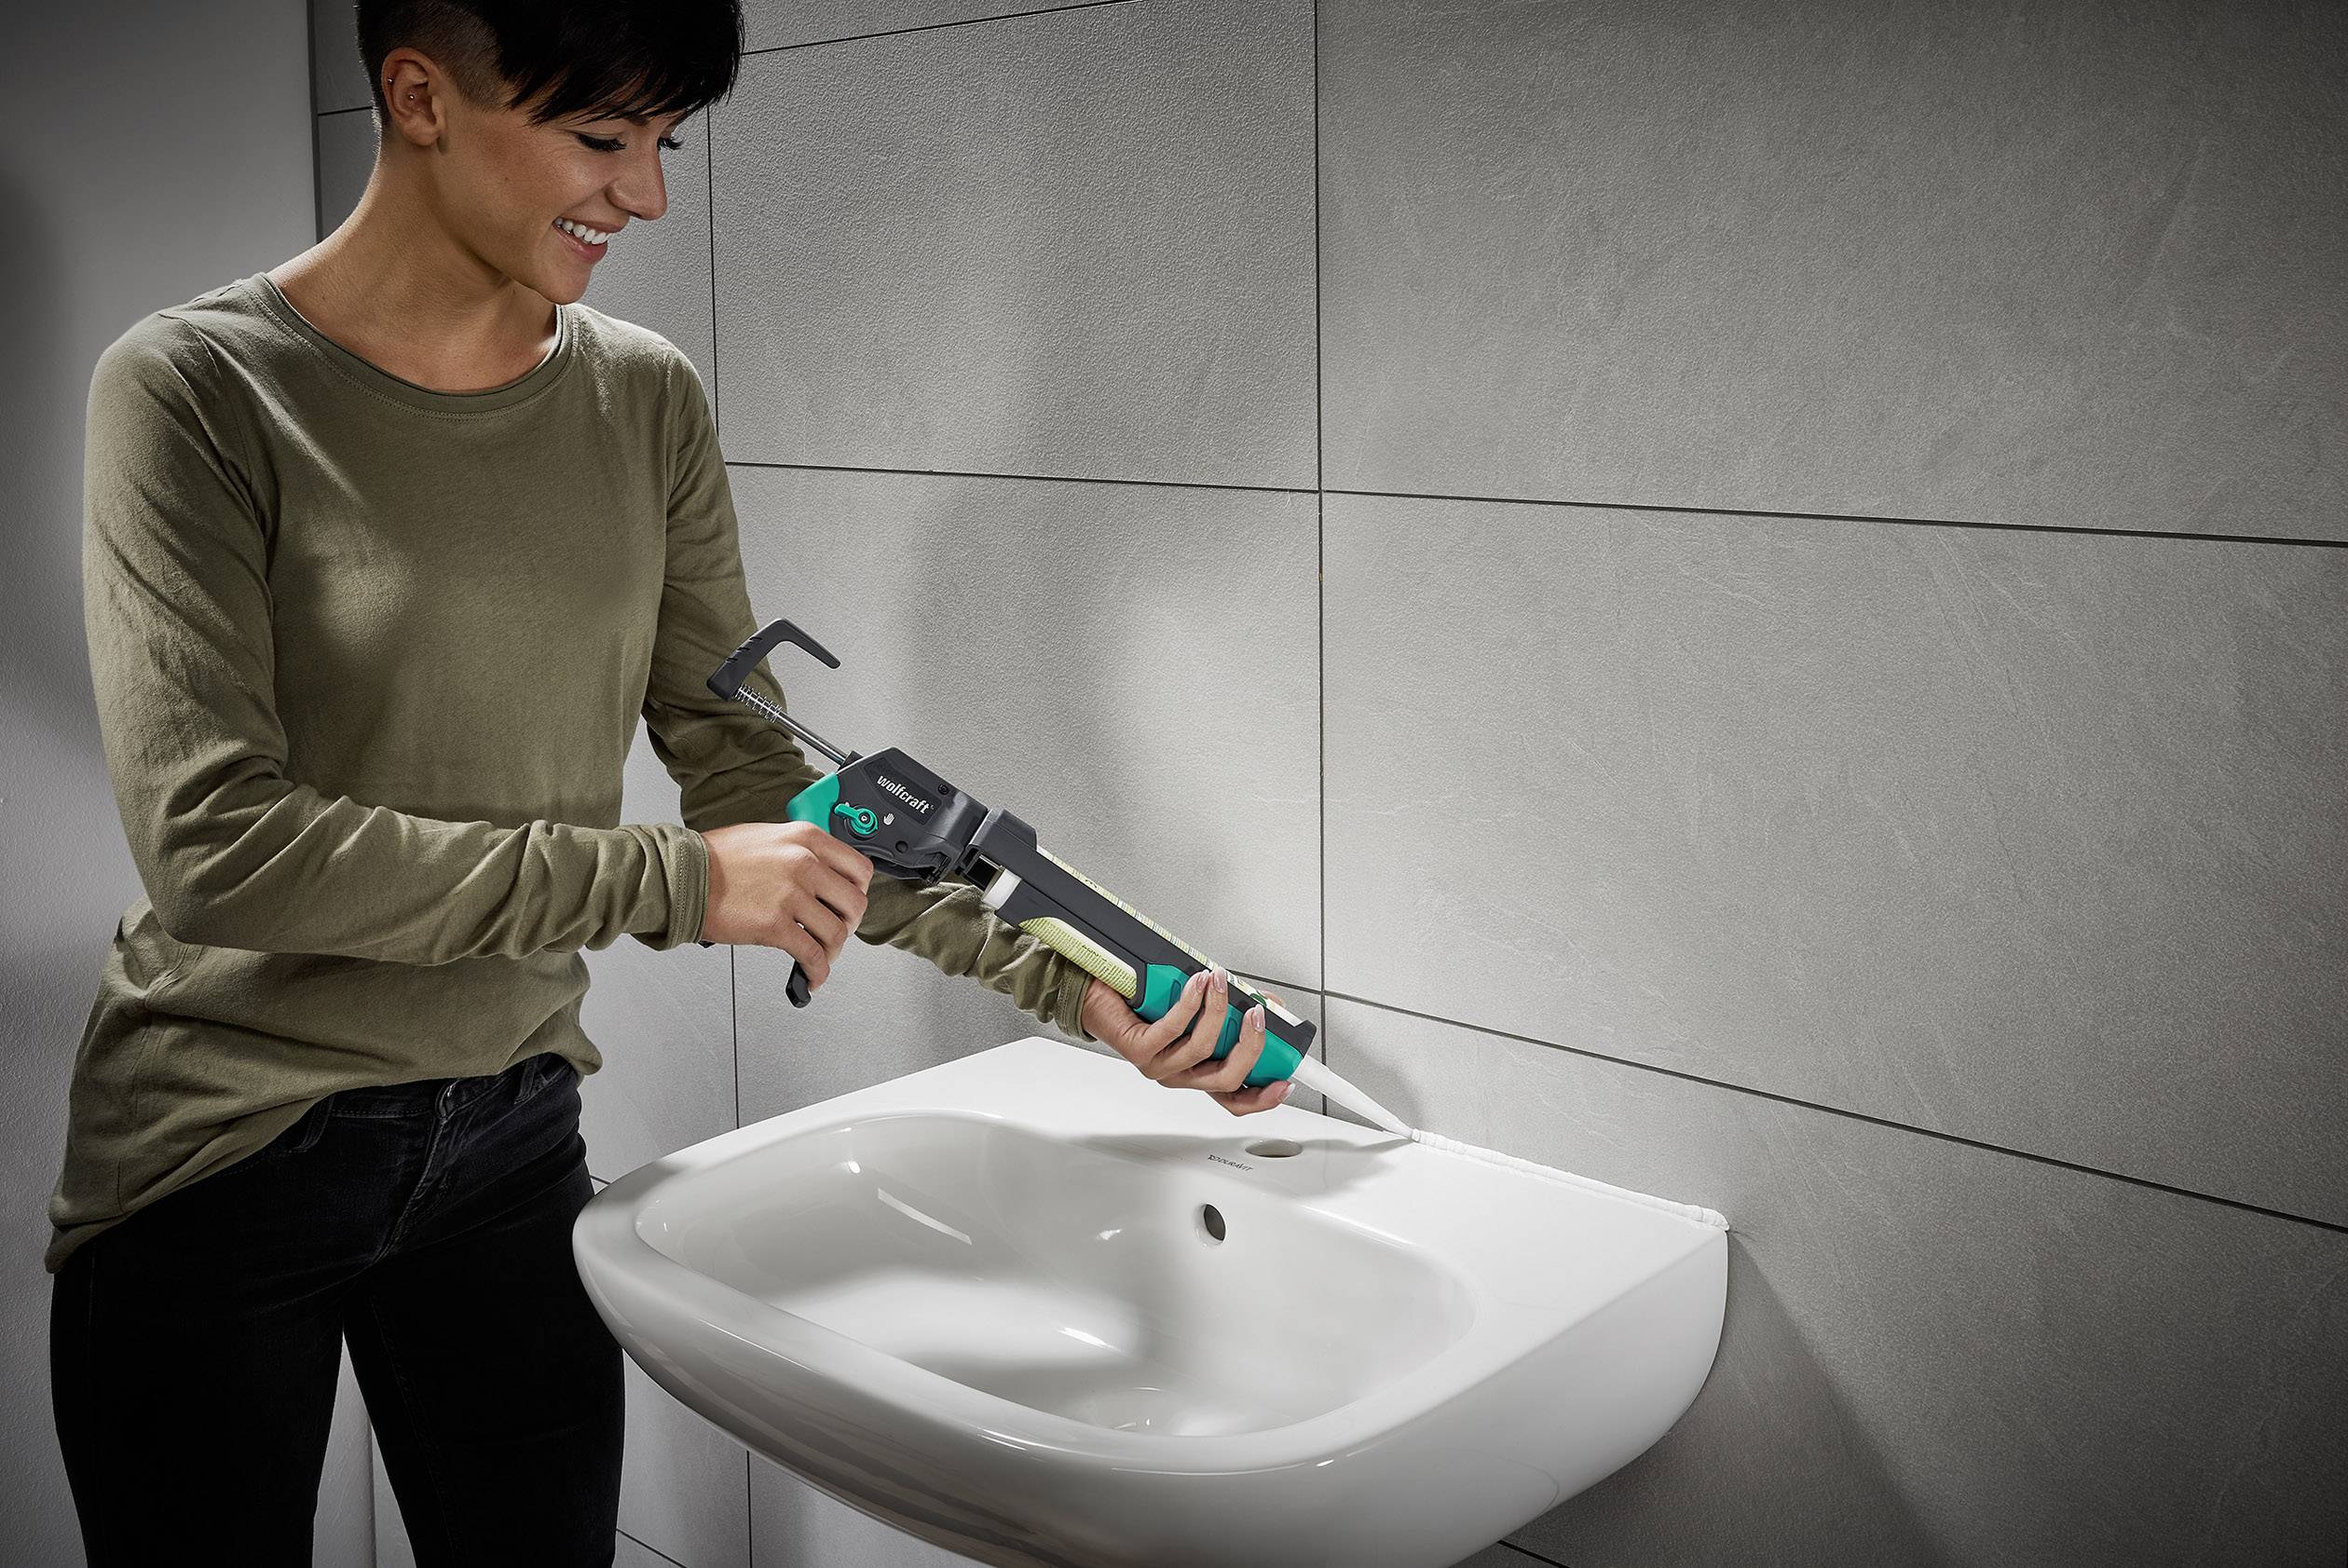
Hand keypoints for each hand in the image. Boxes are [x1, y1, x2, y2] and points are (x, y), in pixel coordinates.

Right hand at [698, 820, 872, 990]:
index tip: (849, 903)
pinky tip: (812, 977)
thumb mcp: (767, 836)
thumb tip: (821, 873)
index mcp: (806, 838)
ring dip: (833, 951)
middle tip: (837, 931)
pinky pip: (812, 956)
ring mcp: (791, 894)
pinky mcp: (775, 925)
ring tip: (822, 956)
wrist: (682, 876)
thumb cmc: (715, 858)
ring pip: (837, 932)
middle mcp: (804, 863)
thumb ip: (799, 851)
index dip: (858, 892)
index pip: (859, 869)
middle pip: (854, 903)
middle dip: (849, 924)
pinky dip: (818, 971)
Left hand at [1081, 970, 1293, 1116]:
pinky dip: (1191, 1002)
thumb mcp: (1201, 1008)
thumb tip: (1269, 1006)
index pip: (1233, 1099)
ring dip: (1219, 1010)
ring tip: (1221, 981)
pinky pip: (1173, 1028)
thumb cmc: (1147, 1000)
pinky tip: (1198, 982)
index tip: (1285, 1080)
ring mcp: (1158, 1066)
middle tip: (1260, 1014)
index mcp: (1196, 1072)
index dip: (1262, 1097)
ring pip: (1202, 1048)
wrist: (1098, 991)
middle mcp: (1178, 1075)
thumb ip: (1233, 1011)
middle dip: (1251, 1046)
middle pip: (1226, 1078)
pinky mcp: (1139, 1050)